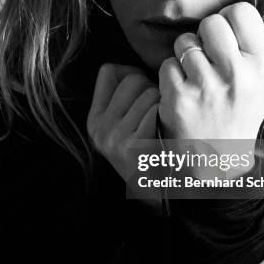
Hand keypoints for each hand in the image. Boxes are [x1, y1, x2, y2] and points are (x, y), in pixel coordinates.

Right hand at [87, 64, 160, 183]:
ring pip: (149, 93)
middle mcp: (101, 128)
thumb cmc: (150, 151)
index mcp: (95, 119)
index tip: (141, 91)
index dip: (131, 74)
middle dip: (151, 87)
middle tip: (157, 110)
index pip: (109, 71)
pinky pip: (157, 111)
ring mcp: (116, 138)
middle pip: (132, 78)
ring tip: (164, 123)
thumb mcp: (124, 126)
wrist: (159, 195)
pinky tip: (168, 132)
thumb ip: (123, 96)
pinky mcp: (135, 146)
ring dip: (163, 103)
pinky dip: (168, 117)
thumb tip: (135, 68)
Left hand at [158, 2, 263, 143]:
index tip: (225, 31)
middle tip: (207, 53)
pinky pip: (167, 64)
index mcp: (260, 67)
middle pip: (211, 22)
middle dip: (204, 34)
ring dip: (185, 55)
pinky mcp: (179, 98)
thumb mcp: (262, 85)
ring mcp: (206, 87)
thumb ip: (260, 48)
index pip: (242, 12)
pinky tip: (182, 89)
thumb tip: (254, 7)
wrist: (217, 159)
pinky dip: (170, 75)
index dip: (229, 17)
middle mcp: (236, 75)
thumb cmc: (239, 115)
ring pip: (185, 42)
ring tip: (194, 75)